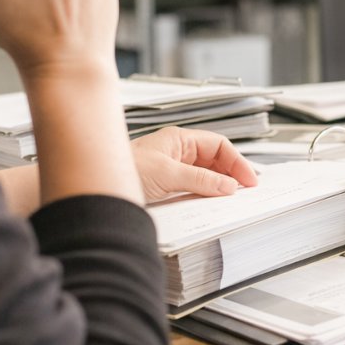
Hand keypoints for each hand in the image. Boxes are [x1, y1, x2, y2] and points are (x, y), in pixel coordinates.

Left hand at [131, 127, 258, 202]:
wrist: (95, 190)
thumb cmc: (122, 170)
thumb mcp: (167, 174)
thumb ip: (200, 180)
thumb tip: (228, 185)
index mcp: (179, 140)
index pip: (219, 146)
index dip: (237, 162)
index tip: (249, 180)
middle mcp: (178, 152)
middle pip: (215, 160)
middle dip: (232, 173)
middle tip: (247, 191)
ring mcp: (173, 170)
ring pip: (206, 175)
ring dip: (219, 186)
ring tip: (232, 199)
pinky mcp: (167, 187)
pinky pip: (194, 189)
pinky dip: (206, 196)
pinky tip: (210, 205)